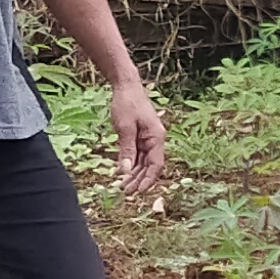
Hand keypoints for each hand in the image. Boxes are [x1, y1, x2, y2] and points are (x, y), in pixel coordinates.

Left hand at [110, 76, 168, 195]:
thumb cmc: (127, 103)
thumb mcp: (125, 127)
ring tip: (122, 187)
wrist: (126, 86)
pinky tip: (122, 174)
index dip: (149, 180)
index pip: (156, 164)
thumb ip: (126, 150)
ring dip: (134, 175)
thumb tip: (124, 171)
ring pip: (143, 163)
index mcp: (157, 137)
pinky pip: (137, 155)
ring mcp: (147, 139)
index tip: (138, 192)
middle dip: (139, 180)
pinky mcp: (139, 137)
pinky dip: (130, 165)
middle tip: (125, 192)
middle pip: (150, 166)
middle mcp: (155, 140)